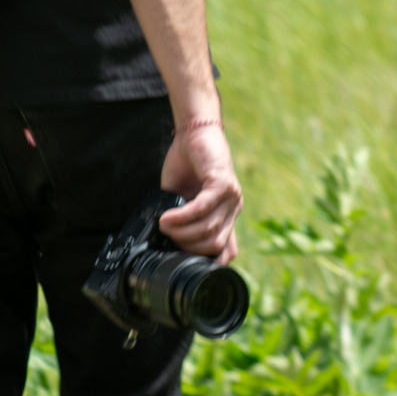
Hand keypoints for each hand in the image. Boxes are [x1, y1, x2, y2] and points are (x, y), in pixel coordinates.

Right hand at [158, 118, 241, 262]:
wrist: (193, 132)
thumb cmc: (185, 164)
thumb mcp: (182, 199)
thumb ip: (183, 220)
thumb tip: (168, 244)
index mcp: (225, 216)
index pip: (227, 252)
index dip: (206, 263)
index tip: (182, 260)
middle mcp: (233, 209)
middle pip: (214, 245)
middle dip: (186, 246)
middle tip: (167, 235)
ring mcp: (232, 198)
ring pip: (209, 230)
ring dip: (181, 232)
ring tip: (163, 224)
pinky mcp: (223, 184)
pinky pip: (203, 209)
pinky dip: (183, 216)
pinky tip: (168, 216)